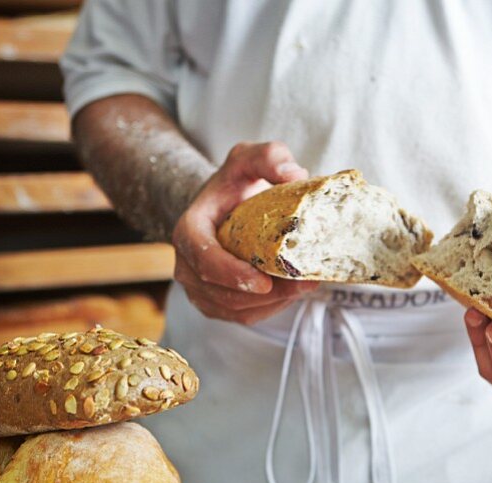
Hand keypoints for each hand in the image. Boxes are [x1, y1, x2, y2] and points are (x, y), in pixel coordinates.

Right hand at [171, 141, 318, 323]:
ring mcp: (198, 288)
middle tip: (303, 285)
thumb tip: (294, 175)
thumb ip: (269, 157)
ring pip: (233, 309)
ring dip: (271, 305)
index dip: (232, 274)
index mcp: (189, 230)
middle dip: (264, 295)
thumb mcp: (250, 157)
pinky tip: (292, 295)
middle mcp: (186, 264)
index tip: (264, 283)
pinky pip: (241, 316)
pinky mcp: (214, 303)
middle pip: (221, 292)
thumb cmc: (235, 183)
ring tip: (304, 288)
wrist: (223, 205)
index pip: (203, 259)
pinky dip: (269, 310)